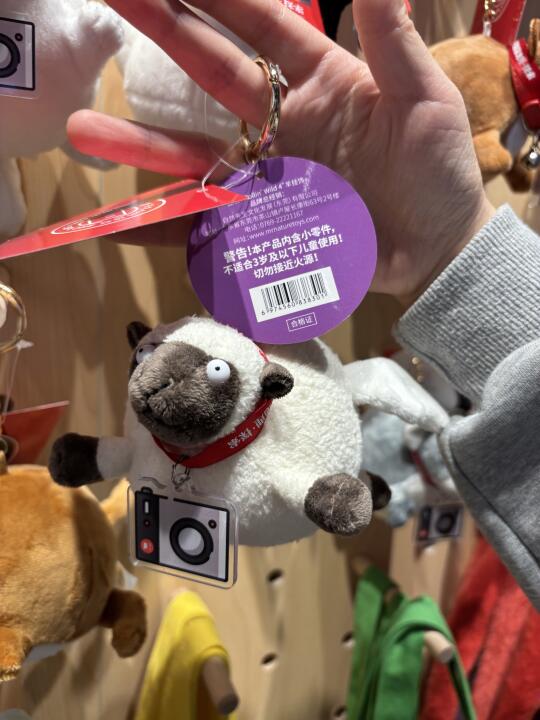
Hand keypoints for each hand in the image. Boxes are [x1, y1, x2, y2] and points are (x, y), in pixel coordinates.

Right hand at [68, 0, 493, 300]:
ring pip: (196, 154)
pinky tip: (120, 222)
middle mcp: (283, 124)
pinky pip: (207, 224)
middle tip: (109, 1)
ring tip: (85, 131)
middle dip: (162, 35)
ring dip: (141, 144)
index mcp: (322, 82)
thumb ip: (393, 41)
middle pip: (212, 74)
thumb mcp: (424, 100)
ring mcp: (267, 177)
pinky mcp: (263, 226)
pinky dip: (164, 225)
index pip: (261, 27)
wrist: (435, 249)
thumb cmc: (438, 173)